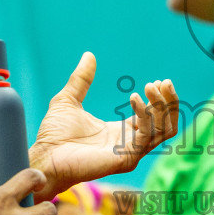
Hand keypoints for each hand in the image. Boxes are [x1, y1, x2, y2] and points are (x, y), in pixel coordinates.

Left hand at [28, 53, 179, 199]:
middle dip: (168, 102)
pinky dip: (145, 115)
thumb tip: (89, 55)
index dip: (160, 100)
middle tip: (163, 82)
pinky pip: (145, 136)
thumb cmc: (54, 136)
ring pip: (162, 131)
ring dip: (161, 107)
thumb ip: (81, 79)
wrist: (44, 156)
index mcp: (122, 132)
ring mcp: (130, 154)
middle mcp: (130, 144)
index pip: (154, 118)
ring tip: (151, 87)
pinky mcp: (125, 159)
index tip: (158, 81)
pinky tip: (134, 98)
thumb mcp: (69, 100)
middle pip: (166, 125)